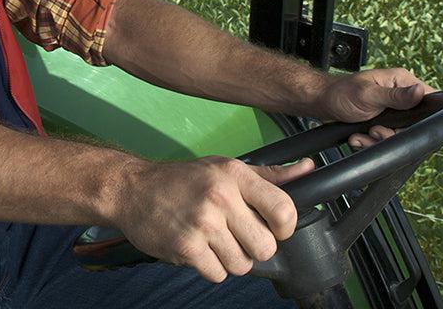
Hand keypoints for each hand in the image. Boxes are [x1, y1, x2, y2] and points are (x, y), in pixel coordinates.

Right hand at [115, 155, 314, 282]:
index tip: (273, 226)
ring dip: (232, 259)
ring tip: (216, 240)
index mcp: (236, 175)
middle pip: (265, 246)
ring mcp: (203, 223)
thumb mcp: (227, 168)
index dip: (284, 227)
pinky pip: (218, 274)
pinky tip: (200, 247)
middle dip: (255, 247)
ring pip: (242, 265)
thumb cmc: (185, 179)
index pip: (284, 210)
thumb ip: (269, 175)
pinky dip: (211, 267)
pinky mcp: (186, 247)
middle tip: (238, 235)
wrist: (134, 189)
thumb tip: (308, 169)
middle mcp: (221, 197)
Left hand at [320, 67, 432, 148]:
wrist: (322, 103)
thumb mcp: (369, 94)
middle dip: (392, 133)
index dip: (421, 118)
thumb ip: (396, 96)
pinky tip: (359, 137)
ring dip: (378, 140)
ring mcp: (392, 111)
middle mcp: (400, 95)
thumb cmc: (341, 92)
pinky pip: (385, 140)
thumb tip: (421, 91)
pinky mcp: (383, 123)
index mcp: (401, 81)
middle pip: (412, 124)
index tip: (403, 126)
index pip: (427, 99)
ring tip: (363, 134)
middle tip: (375, 130)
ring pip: (397, 135)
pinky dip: (370, 143)